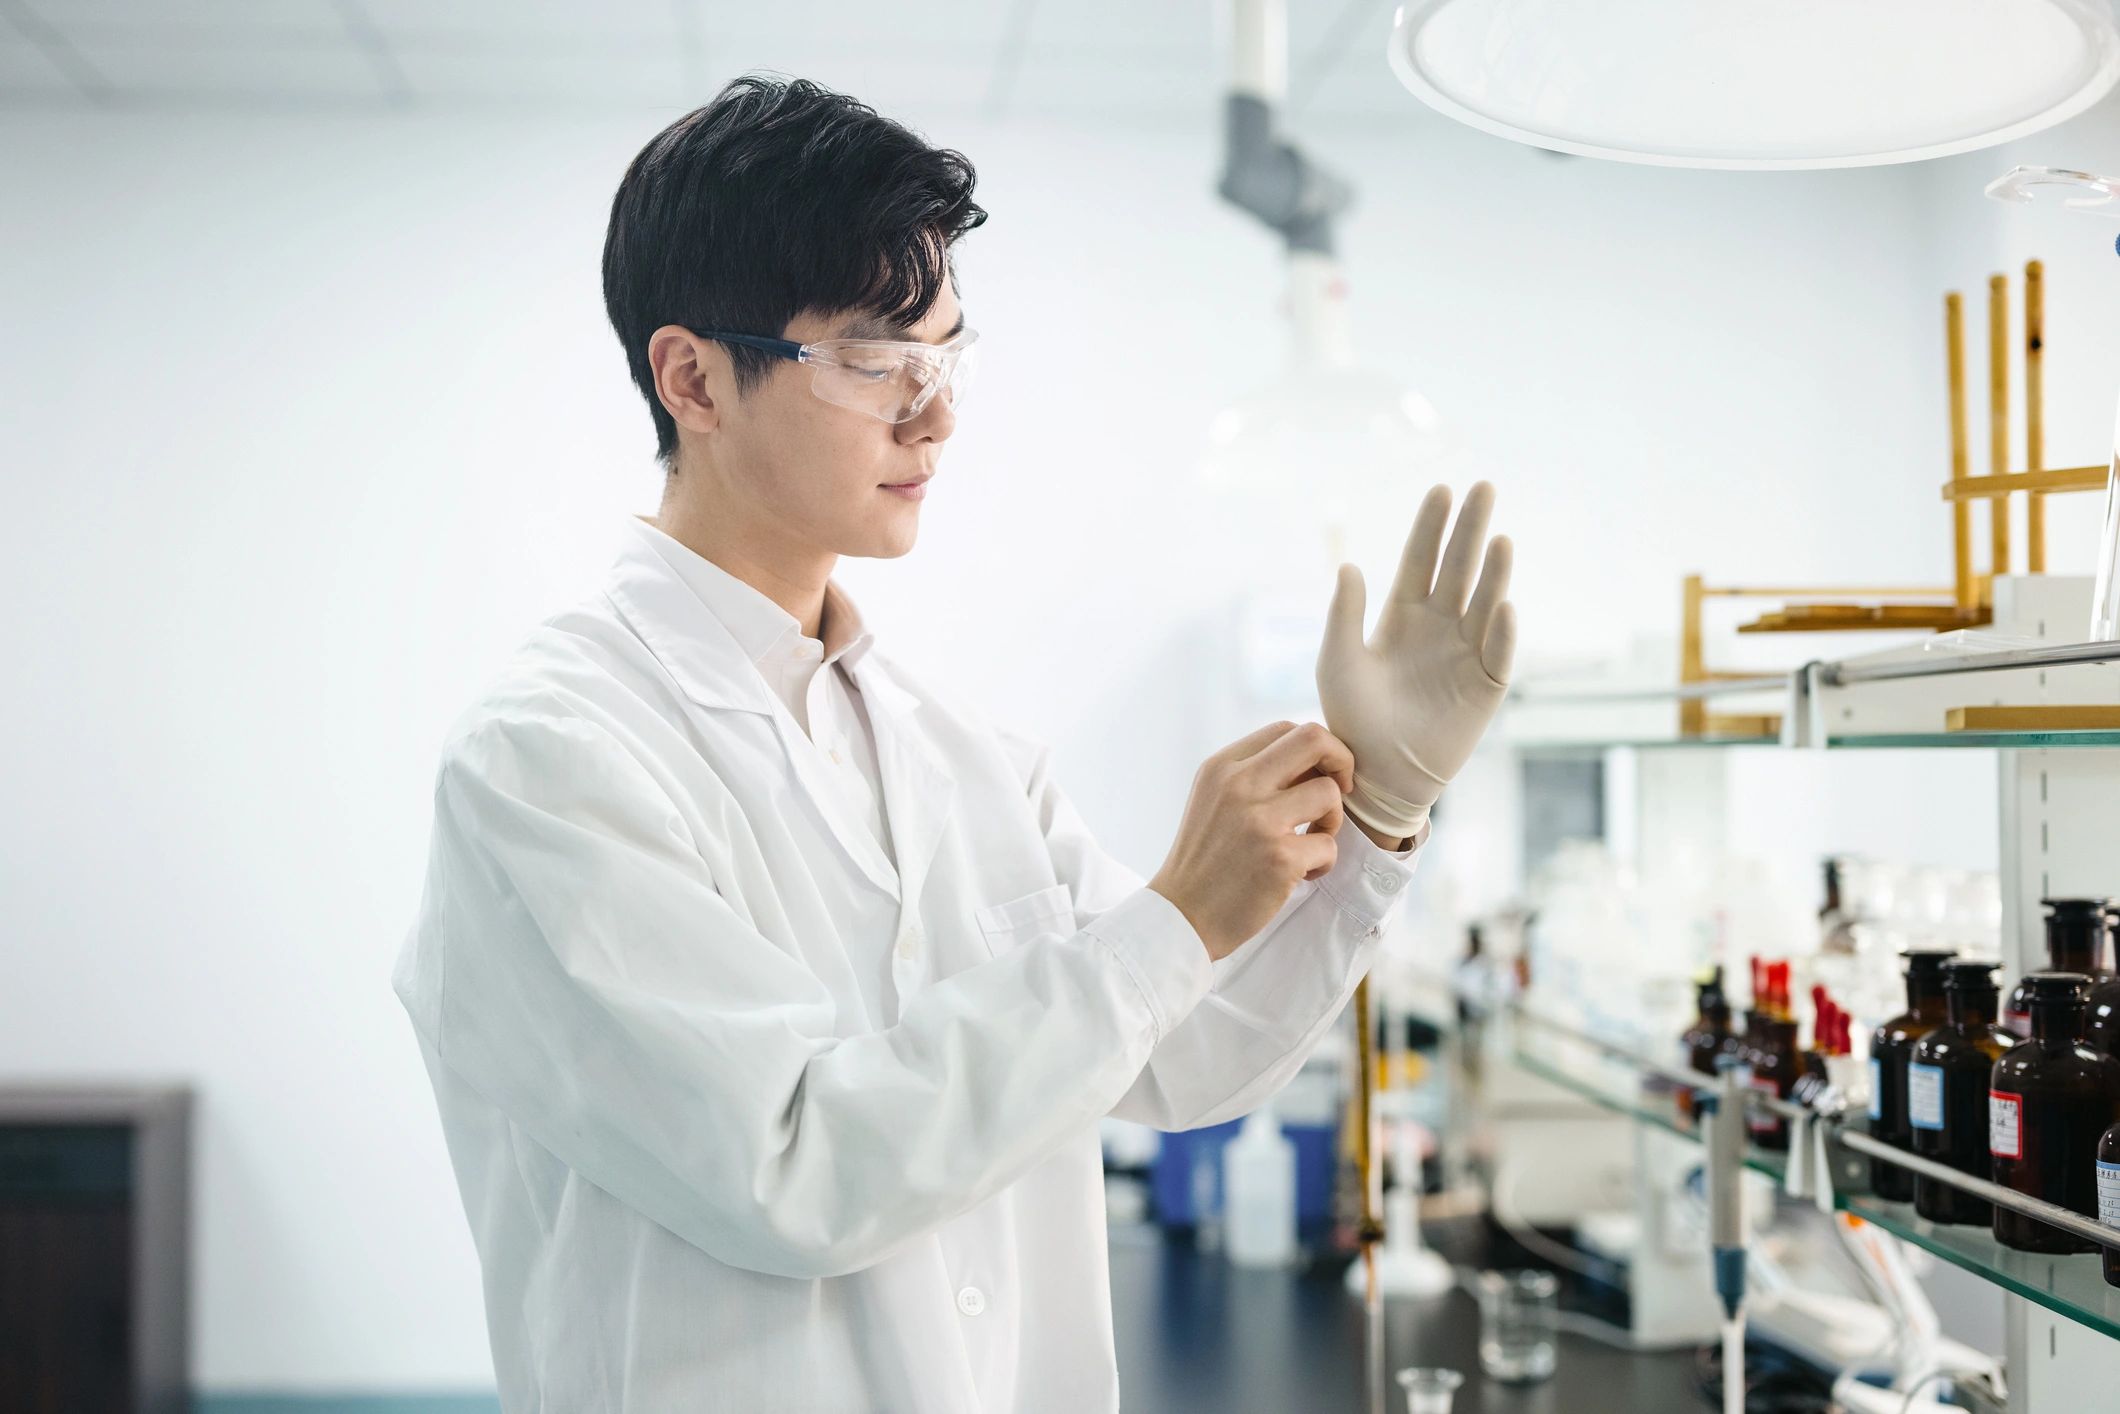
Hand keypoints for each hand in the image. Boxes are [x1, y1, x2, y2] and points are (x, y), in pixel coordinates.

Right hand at [1149, 722, 1351, 961]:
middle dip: (1342, 760)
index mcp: (1222, 767)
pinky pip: (1329, 845)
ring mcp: (1259, 820)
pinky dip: (1323, 862)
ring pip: (1329, 792)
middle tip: (1342, 789)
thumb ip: (1251, 775)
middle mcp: (1239, 785)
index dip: (1316, 749)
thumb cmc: (1204, 861)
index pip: (1286, 728)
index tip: (1317, 776)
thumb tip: (1313, 763)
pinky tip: (1300, 874)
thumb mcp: (1212, 799)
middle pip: (1314, 739)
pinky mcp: (1279, 858)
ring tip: (1311, 841)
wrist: (1180, 916)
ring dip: (1333, 819)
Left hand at [1315, 481, 1515, 838]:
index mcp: (1402, 615)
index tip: (1442, 490)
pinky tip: (1503, 606)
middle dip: (1470, 528)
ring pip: (1485, 602)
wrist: (1377, 774)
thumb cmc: (1352, 718)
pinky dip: (1502, 631)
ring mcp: (1465, 653)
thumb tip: (1348, 564)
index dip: (1431, 527)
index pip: (1420, 559)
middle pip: (1459, 568)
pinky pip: (1498, 652)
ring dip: (1493, 572)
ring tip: (1499, 539)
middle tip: (1484, 488)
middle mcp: (1438, 626)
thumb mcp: (1338, 662)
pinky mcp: (1485, 686)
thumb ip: (1343, 615)